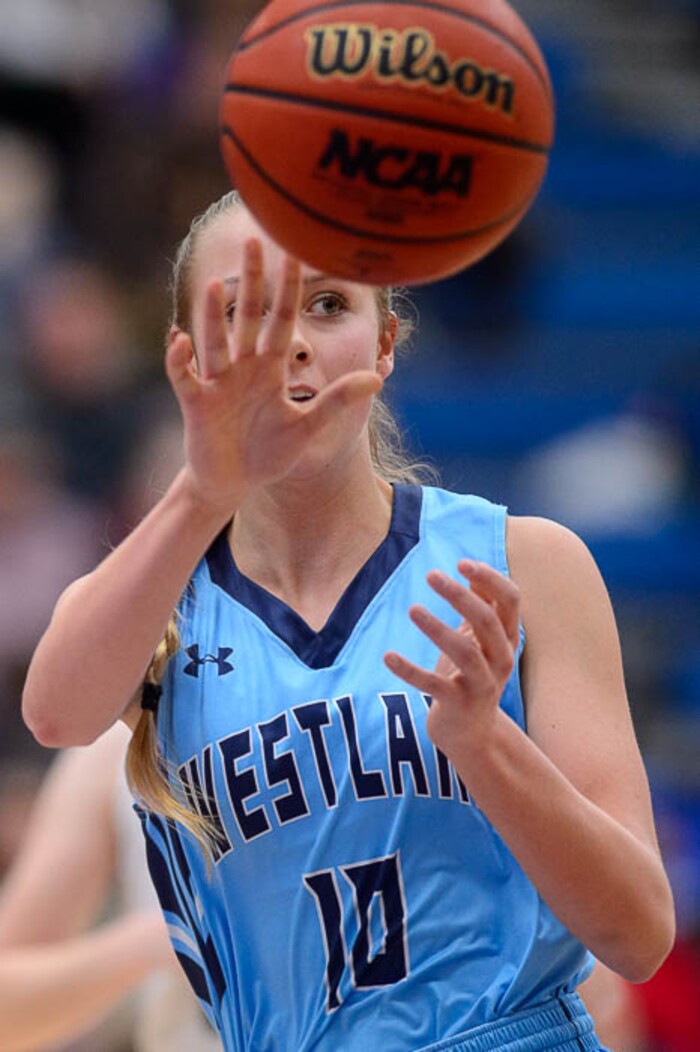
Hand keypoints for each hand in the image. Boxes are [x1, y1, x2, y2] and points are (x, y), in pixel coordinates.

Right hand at [166, 239, 382, 512]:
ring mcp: (218, 382)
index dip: (289, 289)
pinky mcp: (197, 403)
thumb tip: (377, 377)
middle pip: (248, 316)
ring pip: (215, 341)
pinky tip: (181, 340)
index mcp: (272, 368)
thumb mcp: (308, 426)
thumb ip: (337, 401)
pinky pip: (186, 377)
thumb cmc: (269, 452)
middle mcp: (244, 366)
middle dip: (250, 281)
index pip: (283, 319)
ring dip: (212, 317)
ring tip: (212, 287)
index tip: (295, 252)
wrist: (235, 482)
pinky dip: (180, 360)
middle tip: (254, 240)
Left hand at [384, 561, 520, 758]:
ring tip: (412, 609)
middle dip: (459, 595)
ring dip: (437, 629)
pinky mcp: (458, 704)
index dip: (490, 578)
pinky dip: (409, 670)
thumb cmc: (472, 675)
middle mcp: (501, 660)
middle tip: (431, 575)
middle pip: (487, 621)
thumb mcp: (481, 640)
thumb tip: (473, 569)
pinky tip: (388, 656)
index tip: (461, 563)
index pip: (510, 600)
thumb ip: (481, 606)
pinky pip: (433, 685)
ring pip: (465, 652)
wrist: (472, 733)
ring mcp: (482, 684)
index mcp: (507, 638)